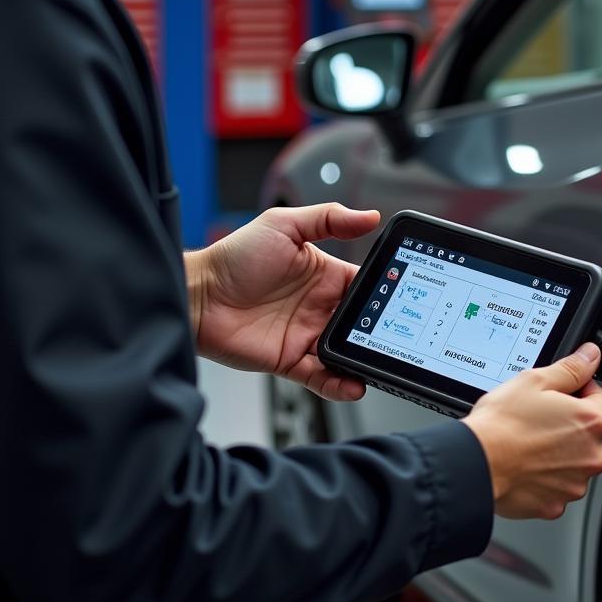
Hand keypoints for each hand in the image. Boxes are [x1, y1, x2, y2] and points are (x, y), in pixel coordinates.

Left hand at [185, 203, 380, 400]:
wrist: (197, 294)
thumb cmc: (234, 257)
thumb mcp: (284, 226)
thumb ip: (329, 219)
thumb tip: (370, 217)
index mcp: (323, 276)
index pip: (365, 286)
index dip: (386, 292)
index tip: (404, 297)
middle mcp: (318, 307)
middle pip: (362, 322)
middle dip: (380, 330)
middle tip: (398, 336)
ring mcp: (305, 336)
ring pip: (346, 353)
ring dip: (364, 359)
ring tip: (381, 364)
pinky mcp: (290, 361)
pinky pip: (321, 377)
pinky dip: (339, 384)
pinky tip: (352, 384)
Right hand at [463, 344, 601, 519]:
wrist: (476, 463)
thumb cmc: (501, 424)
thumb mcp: (535, 381)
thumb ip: (571, 368)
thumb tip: (591, 356)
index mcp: (591, 422)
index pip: (598, 398)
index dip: (576, 391)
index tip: (557, 395)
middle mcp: (591, 456)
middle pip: (585, 433)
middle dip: (565, 424)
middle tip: (534, 418)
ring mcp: (574, 483)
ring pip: (571, 461)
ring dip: (555, 452)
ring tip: (525, 442)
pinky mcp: (556, 505)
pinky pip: (555, 486)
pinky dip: (542, 476)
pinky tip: (522, 464)